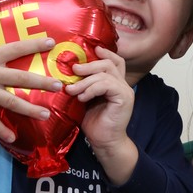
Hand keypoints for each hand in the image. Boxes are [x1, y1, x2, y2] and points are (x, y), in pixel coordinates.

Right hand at [0, 0, 63, 141]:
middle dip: (42, 82)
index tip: (52, 42)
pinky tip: (14, 138)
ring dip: (29, 109)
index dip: (35, 45)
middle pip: (21, 78)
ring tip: (46, 114)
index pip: (17, 48)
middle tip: (59, 85)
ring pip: (11, 101)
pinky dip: (1, 130)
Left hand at [66, 48, 137, 184]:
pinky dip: (92, 89)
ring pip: (105, 73)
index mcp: (115, 83)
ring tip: (72, 90)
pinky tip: (82, 98)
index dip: (104, 53)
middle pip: (109, 63)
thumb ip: (83, 86)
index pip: (114, 61)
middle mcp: (123, 84)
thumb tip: (67, 74)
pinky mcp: (124, 98)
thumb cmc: (94, 123)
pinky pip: (107, 85)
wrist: (104, 142)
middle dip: (89, 64)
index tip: (91, 50)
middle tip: (73, 70)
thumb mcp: (85, 100)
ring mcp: (125, 91)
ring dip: (85, 80)